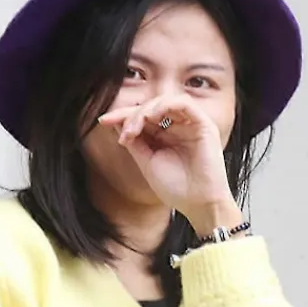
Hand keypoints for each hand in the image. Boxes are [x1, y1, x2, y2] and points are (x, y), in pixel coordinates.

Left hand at [98, 95, 242, 233]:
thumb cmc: (176, 188)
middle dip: (131, 115)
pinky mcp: (204, 124)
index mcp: (165, 135)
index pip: (142, 117)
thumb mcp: (147, 161)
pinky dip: (165, 105)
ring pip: (165, 101)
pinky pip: (184, 103)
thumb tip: (117, 124)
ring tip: (135, 126)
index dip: (122, 116)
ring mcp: (191, 124)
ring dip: (146, 110)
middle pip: (151, 107)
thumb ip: (135, 141)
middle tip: (124, 133)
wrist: (199, 205)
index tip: (103, 121)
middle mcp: (178, 126)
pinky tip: (151, 117)